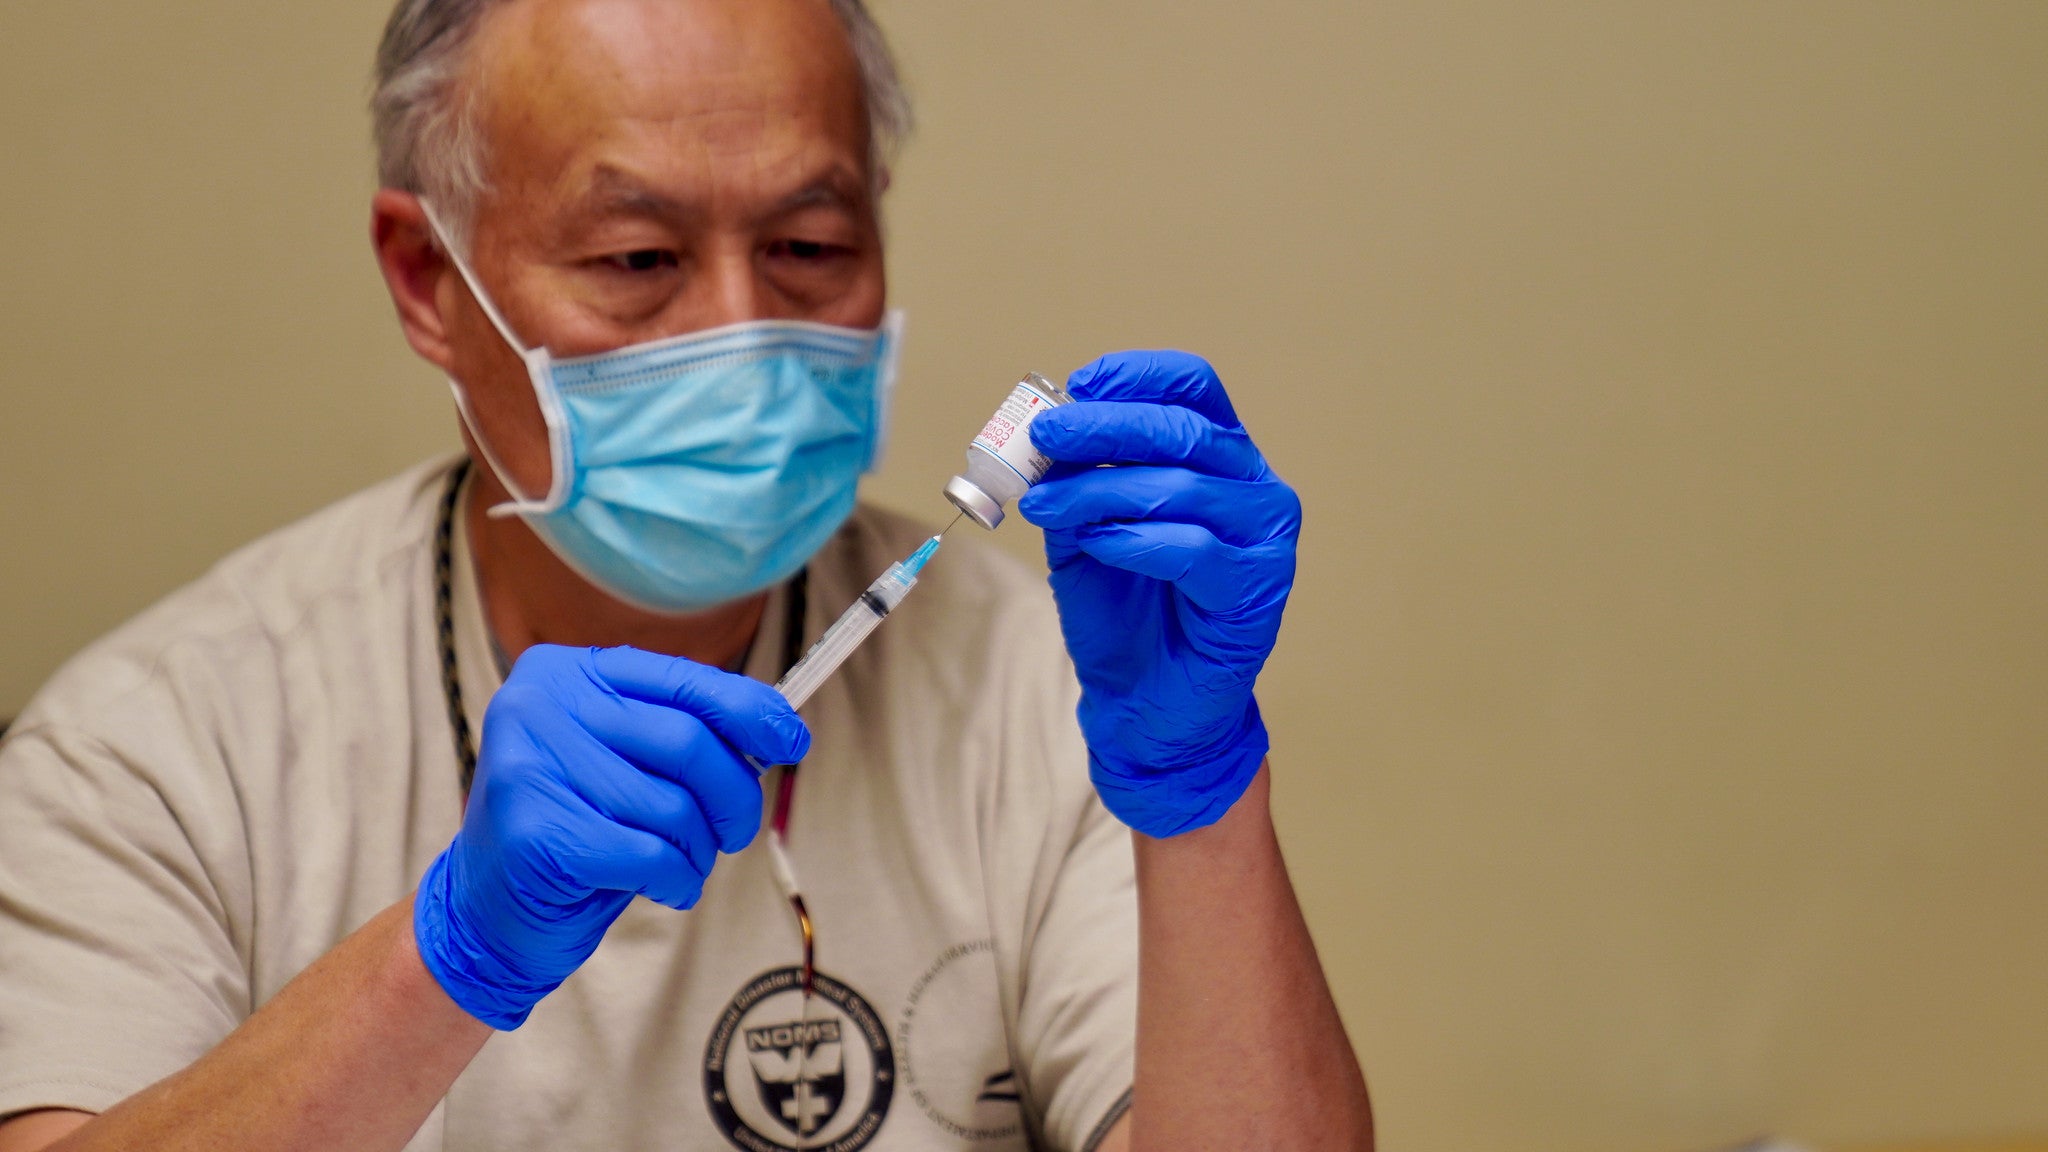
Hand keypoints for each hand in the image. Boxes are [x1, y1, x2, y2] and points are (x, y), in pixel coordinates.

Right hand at [413, 645, 808, 1027]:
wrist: (487, 909)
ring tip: (683, 864)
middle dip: (734, 795)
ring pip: (673, 805)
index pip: (683, 679)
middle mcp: (538, 705)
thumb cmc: (576, 827)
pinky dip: (676, 878)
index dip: (750, 710)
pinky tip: (664, 886)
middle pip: (687, 742)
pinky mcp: (534, 832)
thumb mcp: (625, 761)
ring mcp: (529, 766)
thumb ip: (682, 732)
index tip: (792, 740)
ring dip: (700, 849)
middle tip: (736, 831)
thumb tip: (780, 727)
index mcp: (566, 672)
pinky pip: (649, 853)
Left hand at [1020, 350, 1298, 837]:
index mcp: (1220, 457)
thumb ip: (1076, 478)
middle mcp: (1255, 487)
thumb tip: (1045, 428)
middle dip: (1104, 427)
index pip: (1194, 387)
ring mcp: (1265, 538)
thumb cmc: (1124, 612)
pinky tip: (1097, 546)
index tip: (1078, 384)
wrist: (1145, 701)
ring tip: (1046, 505)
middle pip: (1184, 430)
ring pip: (1182, 487)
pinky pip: (1192, 548)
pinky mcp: (1256, 589)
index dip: (1137, 376)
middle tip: (1044, 435)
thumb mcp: (1087, 528)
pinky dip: (1133, 540)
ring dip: (1101, 491)